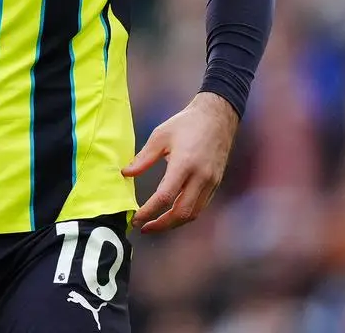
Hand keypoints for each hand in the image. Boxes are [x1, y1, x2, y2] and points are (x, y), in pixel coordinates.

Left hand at [122, 92, 238, 233]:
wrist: (217, 116)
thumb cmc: (186, 123)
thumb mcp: (160, 135)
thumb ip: (143, 158)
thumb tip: (126, 174)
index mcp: (185, 164)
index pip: (165, 197)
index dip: (149, 211)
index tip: (135, 218)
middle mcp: (201, 177)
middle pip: (181, 212)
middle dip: (161, 225)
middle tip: (143, 228)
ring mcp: (211, 182)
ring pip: (193, 213)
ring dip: (173, 223)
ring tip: (155, 224)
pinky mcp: (216, 183)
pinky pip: (200, 206)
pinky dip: (185, 214)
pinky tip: (171, 213)